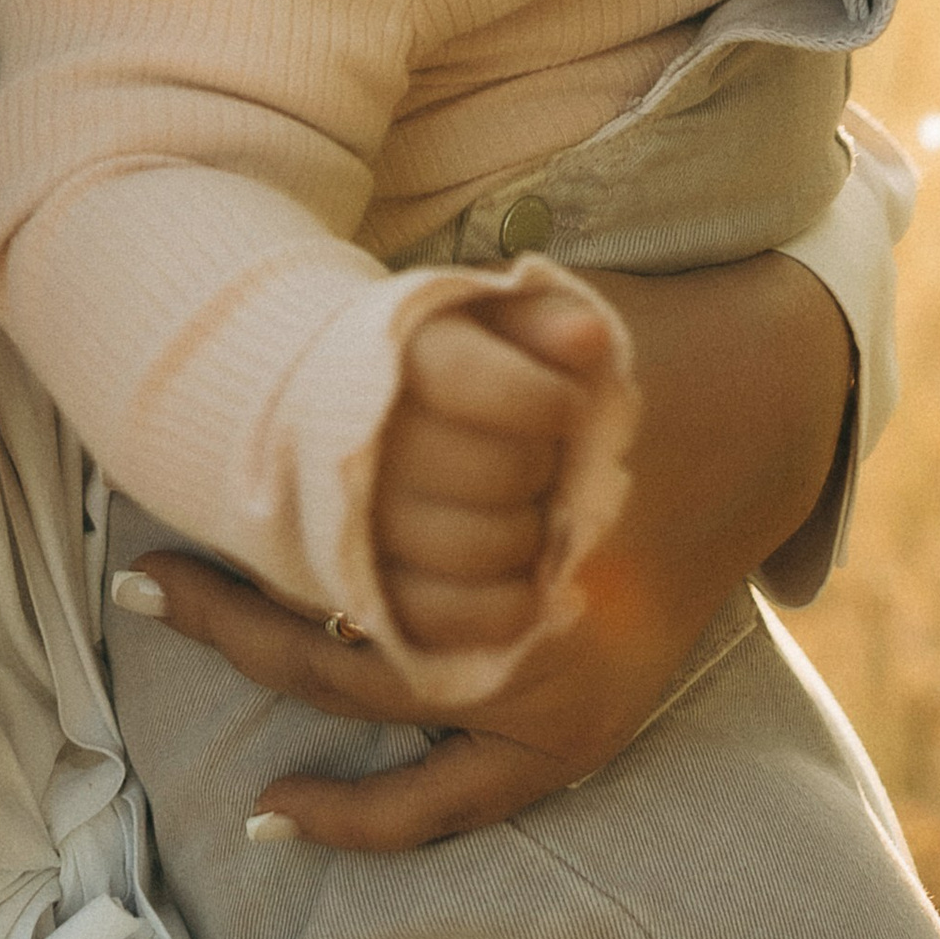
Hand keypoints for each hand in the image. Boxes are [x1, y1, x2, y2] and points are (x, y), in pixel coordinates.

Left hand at [116, 253, 852, 853]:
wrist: (770, 402)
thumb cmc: (635, 348)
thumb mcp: (548, 319)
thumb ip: (464, 336)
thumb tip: (345, 335)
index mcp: (535, 535)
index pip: (356, 570)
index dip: (249, 552)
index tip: (157, 542)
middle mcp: (550, 637)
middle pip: (350, 648)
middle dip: (231, 619)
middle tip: (139, 576)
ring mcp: (568, 701)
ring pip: (386, 729)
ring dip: (266, 685)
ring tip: (185, 661)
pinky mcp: (582, 733)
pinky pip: (455, 805)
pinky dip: (367, 817)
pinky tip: (275, 815)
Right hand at [375, 283, 623, 655]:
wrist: (352, 411)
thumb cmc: (446, 361)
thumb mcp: (490, 320)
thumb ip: (542, 321)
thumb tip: (588, 340)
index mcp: (396, 362)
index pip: (472, 382)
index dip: (546, 400)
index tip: (567, 402)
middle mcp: (368, 444)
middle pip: (493, 473)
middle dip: (544, 468)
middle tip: (546, 458)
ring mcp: (362, 524)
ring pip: (475, 551)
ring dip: (532, 536)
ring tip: (534, 510)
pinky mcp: (370, 589)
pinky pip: (447, 618)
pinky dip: (508, 605)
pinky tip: (533, 576)